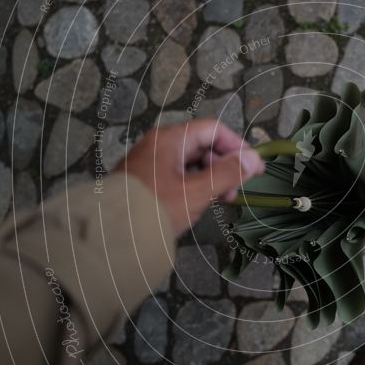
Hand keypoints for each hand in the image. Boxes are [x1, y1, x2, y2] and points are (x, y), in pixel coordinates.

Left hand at [116, 120, 263, 233]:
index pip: (213, 130)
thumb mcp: (197, 192)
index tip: (253, 167)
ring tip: (218, 201)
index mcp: (170, 139)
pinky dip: (193, 185)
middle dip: (224, 166)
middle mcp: (158, 144)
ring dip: (210, 178)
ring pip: (190, 162)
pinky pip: (177, 175)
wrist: (109, 235)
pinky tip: (195, 205)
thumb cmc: (156, 208)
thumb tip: (254, 160)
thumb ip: (228, 174)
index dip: (237, 146)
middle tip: (234, 191)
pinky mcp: (144, 180)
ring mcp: (149, 161)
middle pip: (202, 145)